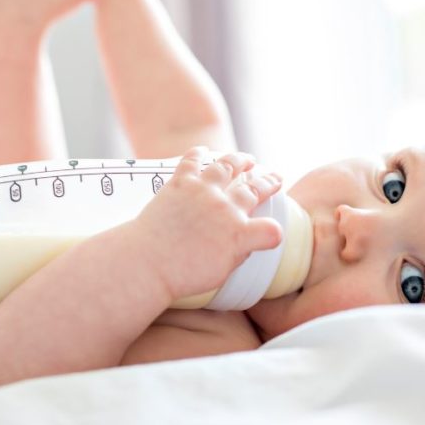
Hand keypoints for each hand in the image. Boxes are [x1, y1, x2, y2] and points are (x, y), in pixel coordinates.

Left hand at [128, 146, 284, 300]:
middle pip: (254, 189)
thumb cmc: (182, 274)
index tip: (273, 232)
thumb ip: (235, 254)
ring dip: (240, 161)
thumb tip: (241, 244)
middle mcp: (226, 208)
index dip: (274, 231)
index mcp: (239, 234)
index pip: (270, 230)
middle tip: (275, 177)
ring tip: (247, 159)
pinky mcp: (181, 183)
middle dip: (268, 182)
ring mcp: (204, 192)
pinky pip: (192, 161)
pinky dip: (198, 154)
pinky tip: (203, 150)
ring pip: (228, 167)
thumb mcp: (220, 273)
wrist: (149, 262)